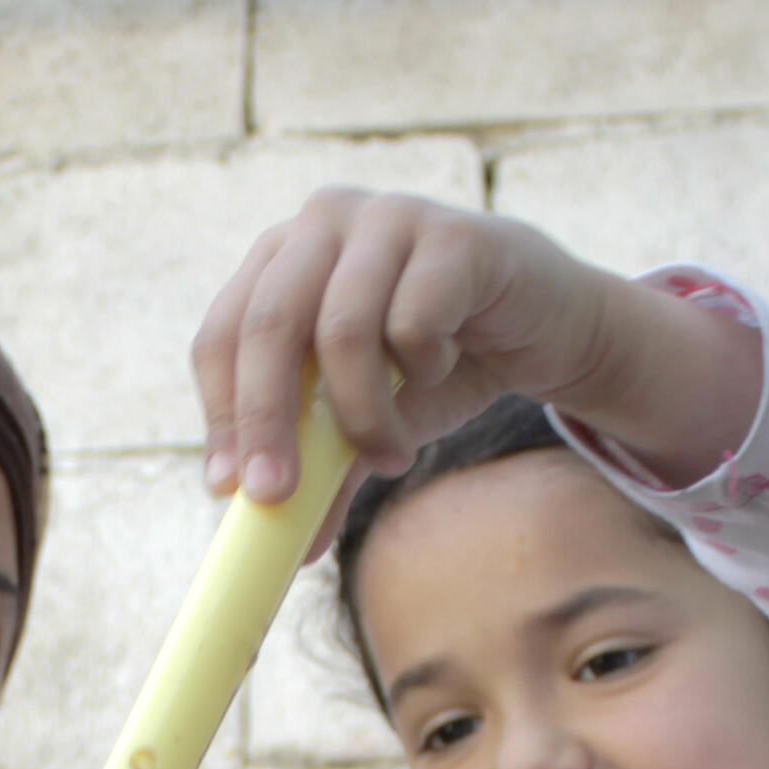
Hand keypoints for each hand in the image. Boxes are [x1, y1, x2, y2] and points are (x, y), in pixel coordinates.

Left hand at [190, 190, 760, 536]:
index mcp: (283, 257)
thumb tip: (285, 550)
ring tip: (391, 453)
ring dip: (362, 416)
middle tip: (278, 497)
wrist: (547, 330)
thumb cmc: (442, 365)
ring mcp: (388, 218)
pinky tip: (444, 368)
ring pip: (341, 331)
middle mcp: (325, 221)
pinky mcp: (453, 235)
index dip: (221, 413)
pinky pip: (414, 321)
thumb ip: (322, 469)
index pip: (222, 333)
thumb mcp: (367, 425)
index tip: (229, 490)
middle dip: (267, 422)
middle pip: (268, 327)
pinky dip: (423, 369)